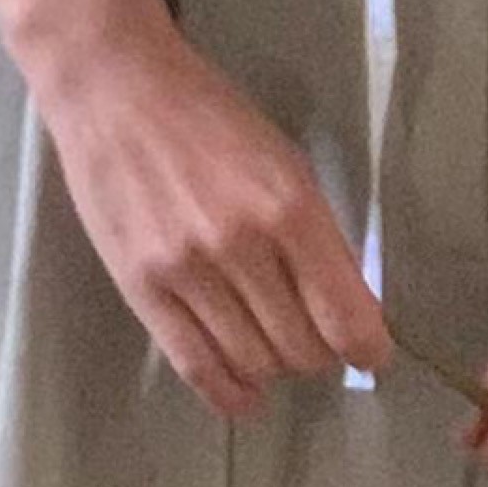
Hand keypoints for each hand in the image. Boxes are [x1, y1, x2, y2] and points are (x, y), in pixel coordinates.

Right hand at [37, 15, 392, 418]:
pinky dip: (227, 393)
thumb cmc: (210, 117)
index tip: (372, 354)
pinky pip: (193, 364)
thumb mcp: (285, 163)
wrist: (115, 89)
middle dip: (320, 356)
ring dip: (275, 370)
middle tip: (316, 343)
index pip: (346, 315)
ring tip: (275, 354)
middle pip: (301, 348)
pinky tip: (244, 398)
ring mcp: (186, 271)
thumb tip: (347, 309)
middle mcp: (241, 246)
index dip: (368, 348)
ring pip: (253, 363)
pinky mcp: (139, 287)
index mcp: (290, 208)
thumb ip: (316, 235)